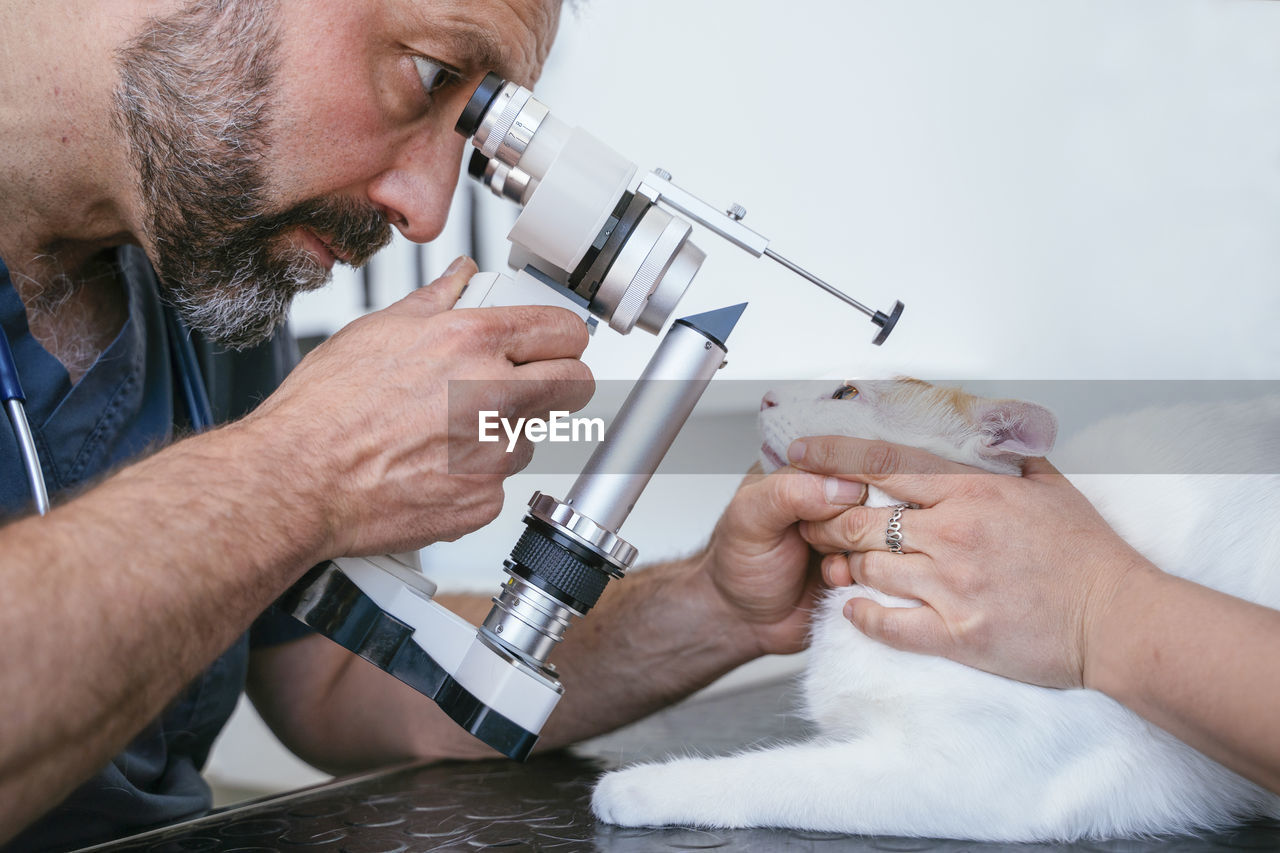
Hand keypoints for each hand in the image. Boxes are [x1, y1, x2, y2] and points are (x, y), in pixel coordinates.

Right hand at [240, 257, 593, 557]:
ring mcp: (495, 455)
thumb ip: (437, 301)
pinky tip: (434, 466)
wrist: (298, 480)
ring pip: (534, 436)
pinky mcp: (485, 502)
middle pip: (577, 384)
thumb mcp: (379, 330)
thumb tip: (461, 278)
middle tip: (530, 382)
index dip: (564, 337)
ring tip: (447, 430)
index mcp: (473, 342)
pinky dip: (475, 476)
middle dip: (561, 380)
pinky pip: (501, 483)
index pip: (566, 332)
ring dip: (505, 432)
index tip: (558, 343)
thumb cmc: (325, 410)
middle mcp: (495, 397)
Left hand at [697, 464, 869, 656]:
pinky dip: (863, 571)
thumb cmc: (739, 562)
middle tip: (813, 538)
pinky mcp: (865, 562)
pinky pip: (885, 561)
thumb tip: (846, 487)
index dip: (850, 476)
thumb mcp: (749, 519)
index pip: (846, 453)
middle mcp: (833, 493)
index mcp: (804, 467)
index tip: (837, 502)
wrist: (745, 619)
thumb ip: (788, 492)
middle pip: (873, 490)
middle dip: (850, 519)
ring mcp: (852, 528)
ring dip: (858, 547)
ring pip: (882, 526)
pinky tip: (835, 578)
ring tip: (823, 559)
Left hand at [789, 437, 1153, 687]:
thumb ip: (1007, 459)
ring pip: (868, 568)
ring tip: (840, 568)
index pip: (884, 465)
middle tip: (815, 525)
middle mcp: (955, 534)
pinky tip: (853, 609)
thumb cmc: (1089, 557)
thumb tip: (984, 435)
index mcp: (972, 493)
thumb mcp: (1051, 488)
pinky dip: (861, 615)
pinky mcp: (957, 633)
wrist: (1119, 620)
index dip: (835, 457)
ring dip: (847, 567)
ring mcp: (953, 585)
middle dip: (829, 521)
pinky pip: (888, 623)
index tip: (802, 452)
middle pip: (862, 519)